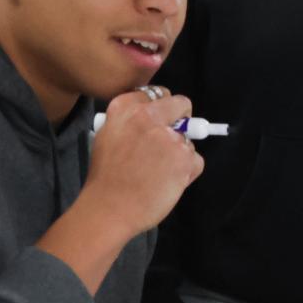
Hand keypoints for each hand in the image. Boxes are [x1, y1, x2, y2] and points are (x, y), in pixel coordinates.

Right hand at [84, 89, 204, 240]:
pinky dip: (188, 172)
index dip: (160, 109)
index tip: (157, 123)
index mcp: (125, 107)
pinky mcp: (185, 158)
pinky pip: (196, 160)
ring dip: (180, 152)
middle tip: (171, 140)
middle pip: (180, 104)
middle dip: (181, 118)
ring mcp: (169, 136)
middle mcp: (148, 116)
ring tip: (159, 173)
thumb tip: (155, 119)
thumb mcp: (106, 136)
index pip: (156, 94)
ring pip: (188, 138)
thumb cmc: (105, 178)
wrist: (109, 208)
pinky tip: (168, 183)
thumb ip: (129, 121)